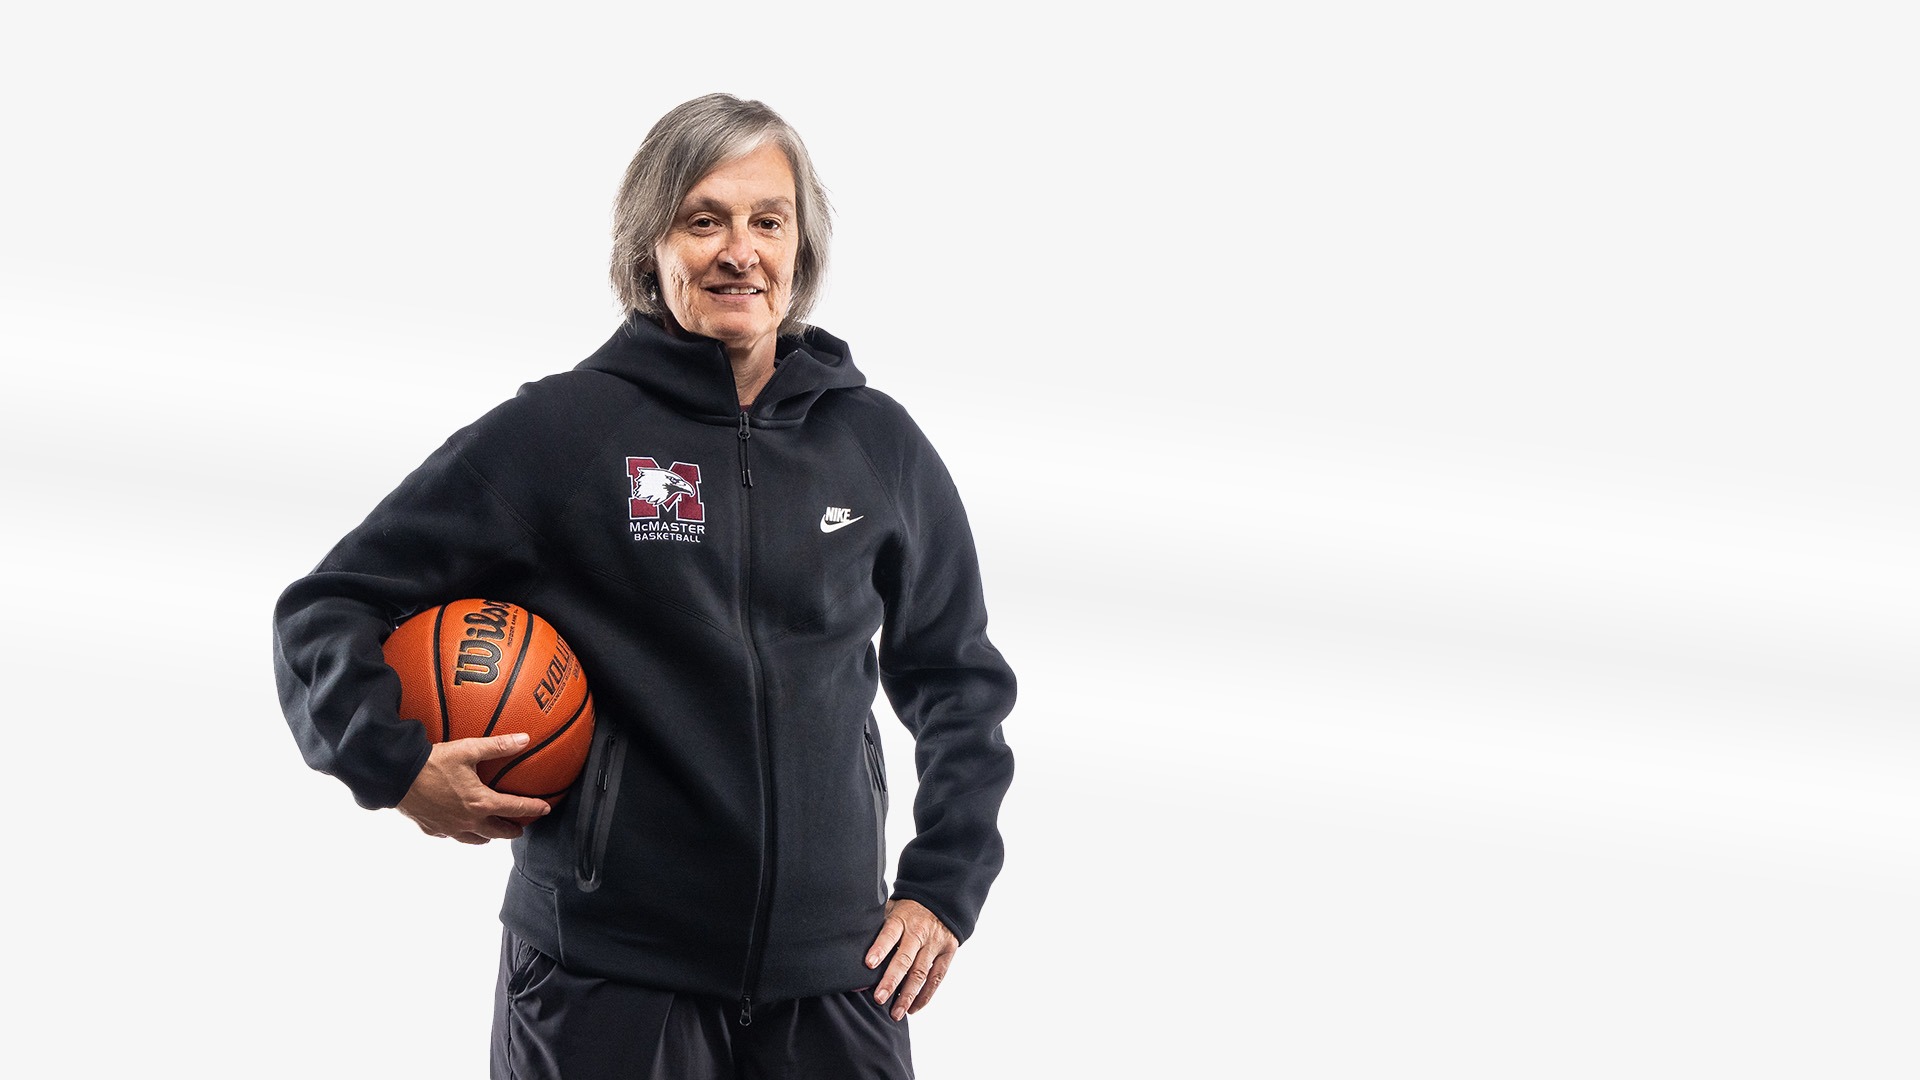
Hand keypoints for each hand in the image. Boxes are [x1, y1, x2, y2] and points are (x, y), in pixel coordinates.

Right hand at [396, 733, 551, 843]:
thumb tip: (524, 739)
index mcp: (480, 803)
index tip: (545, 809)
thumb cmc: (433, 763)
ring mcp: (450, 828)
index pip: (515, 809)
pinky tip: (460, 826)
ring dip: (488, 835)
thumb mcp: (468, 750)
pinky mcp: (433, 830)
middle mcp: (468, 821)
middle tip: (520, 827)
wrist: (398, 777)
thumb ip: (498, 746)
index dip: (533, 808)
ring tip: (493, 829)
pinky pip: (453, 836)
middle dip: (512, 830)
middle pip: (498, 832)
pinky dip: (462, 833)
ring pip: (476, 839)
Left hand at [865, 898, 957, 1019]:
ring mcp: (934, 943)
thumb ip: (875, 928)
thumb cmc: (906, 910)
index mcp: (901, 919)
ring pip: (921, 973)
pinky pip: (937, 977)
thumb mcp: (890, 909)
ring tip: (895, 1013)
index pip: (889, 934)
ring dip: (908, 995)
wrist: (941, 899)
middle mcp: (919, 932)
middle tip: (879, 999)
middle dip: (892, 980)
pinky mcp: (947, 952)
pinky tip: (913, 1008)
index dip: (880, 948)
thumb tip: (852, 953)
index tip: (869, 964)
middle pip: (905, 959)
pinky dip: (926, 995)